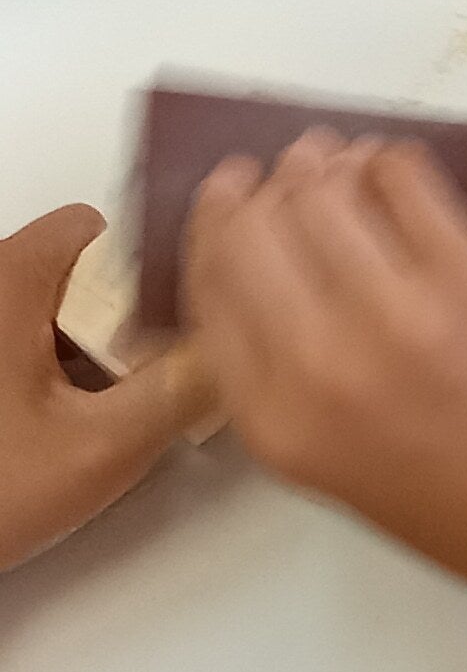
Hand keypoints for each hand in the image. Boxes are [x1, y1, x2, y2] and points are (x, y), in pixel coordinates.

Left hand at [0, 206, 211, 570]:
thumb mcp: (106, 445)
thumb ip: (185, 387)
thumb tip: (239, 356)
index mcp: (7, 282)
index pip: (96, 227)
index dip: (145, 271)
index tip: (161, 327)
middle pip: (76, 272)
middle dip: (120, 324)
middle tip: (128, 387)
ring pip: (49, 313)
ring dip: (85, 353)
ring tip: (92, 416)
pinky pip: (19, 343)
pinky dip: (48, 375)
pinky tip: (54, 427)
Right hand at [182, 135, 466, 617]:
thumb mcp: (338, 467)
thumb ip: (290, 381)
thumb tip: (273, 274)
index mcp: (276, 421)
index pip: (211, 291)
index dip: (214, 228)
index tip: (229, 198)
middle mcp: (321, 364)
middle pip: (254, 233)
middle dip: (262, 188)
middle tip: (287, 165)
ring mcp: (400, 315)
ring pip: (324, 195)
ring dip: (324, 163)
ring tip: (337, 157)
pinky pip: (407, 184)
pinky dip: (391, 163)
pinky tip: (394, 166)